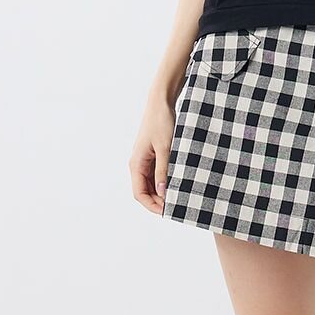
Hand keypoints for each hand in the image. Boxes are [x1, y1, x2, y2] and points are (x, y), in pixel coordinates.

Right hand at [128, 96, 175, 214]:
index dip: (151, 205)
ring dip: (162, 190)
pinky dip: (165, 179)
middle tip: (176, 206)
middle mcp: (138, 164)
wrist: (161, 102)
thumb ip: (163, 170)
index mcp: (136, 164)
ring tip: (178, 196)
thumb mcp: (165, 148)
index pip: (139, 194)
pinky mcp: (152, 154)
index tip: (166, 212)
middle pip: (145, 190)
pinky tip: (177, 182)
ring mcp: (145, 159)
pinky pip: (156, 172)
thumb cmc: (161, 122)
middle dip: (158, 200)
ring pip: (151, 182)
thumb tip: (163, 192)